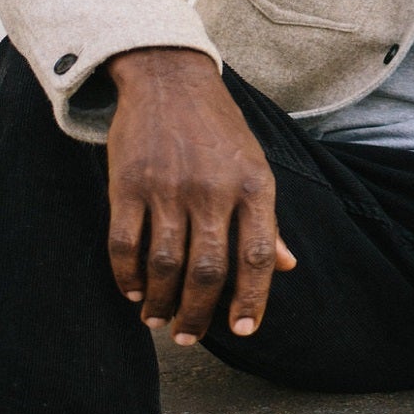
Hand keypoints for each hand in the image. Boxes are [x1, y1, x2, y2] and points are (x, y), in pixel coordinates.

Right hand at [104, 48, 296, 344]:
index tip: (243, 330)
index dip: (252, 299)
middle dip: (198, 314)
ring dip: (161, 302)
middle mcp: (213, 189)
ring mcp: (168, 186)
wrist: (169, 77)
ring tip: (157, 319)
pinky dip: (128, 276)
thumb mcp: (254, 165)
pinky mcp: (127, 183)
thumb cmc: (218, 129)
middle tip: (187, 336)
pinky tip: (134, 290)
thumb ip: (268, 219)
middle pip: (208, 270)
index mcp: (254, 186)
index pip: (258, 256)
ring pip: (165, 264)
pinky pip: (125, 243)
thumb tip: (288, 266)